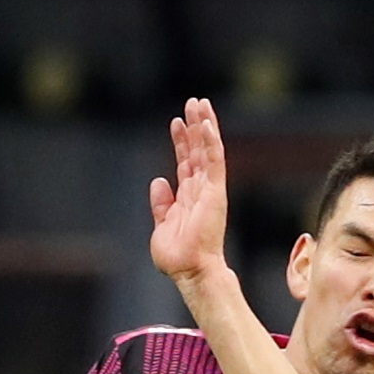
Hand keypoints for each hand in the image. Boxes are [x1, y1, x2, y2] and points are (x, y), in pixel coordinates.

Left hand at [145, 96, 231, 283]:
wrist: (190, 270)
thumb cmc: (177, 256)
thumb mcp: (161, 226)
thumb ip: (161, 203)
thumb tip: (158, 181)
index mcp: (188, 196)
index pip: (185, 161)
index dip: (181, 141)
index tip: (176, 122)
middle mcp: (201, 189)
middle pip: (198, 150)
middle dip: (195, 126)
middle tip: (193, 102)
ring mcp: (209, 188)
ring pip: (208, 149)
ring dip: (204, 126)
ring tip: (200, 104)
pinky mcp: (215, 191)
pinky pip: (214, 160)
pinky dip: (211, 141)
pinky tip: (207, 124)